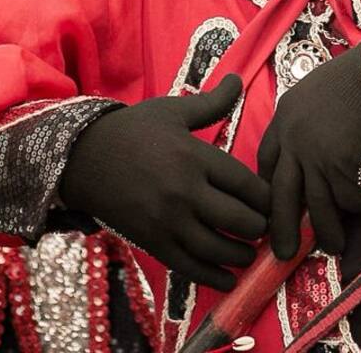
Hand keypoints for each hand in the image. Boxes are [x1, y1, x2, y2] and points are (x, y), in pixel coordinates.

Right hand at [60, 75, 268, 290]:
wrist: (83, 157)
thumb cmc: (134, 130)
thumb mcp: (175, 111)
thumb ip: (212, 102)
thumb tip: (237, 79)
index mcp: (196, 158)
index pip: (246, 184)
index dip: (268, 197)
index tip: (278, 201)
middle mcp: (185, 192)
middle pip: (238, 219)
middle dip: (260, 226)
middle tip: (269, 227)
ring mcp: (167, 221)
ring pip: (217, 248)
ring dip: (241, 254)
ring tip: (252, 252)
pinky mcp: (152, 242)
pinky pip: (188, 266)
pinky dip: (212, 277)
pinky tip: (229, 280)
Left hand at [258, 39, 360, 258]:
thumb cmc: (358, 76)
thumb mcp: (316, 89)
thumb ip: (305, 121)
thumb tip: (309, 150)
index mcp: (284, 117)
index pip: (266, 162)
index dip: (270, 186)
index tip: (275, 203)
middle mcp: (294, 141)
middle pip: (280, 196)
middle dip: (281, 228)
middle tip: (282, 251)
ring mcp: (316, 158)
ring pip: (315, 208)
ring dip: (326, 231)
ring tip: (333, 246)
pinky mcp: (342, 169)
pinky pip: (349, 199)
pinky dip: (360, 205)